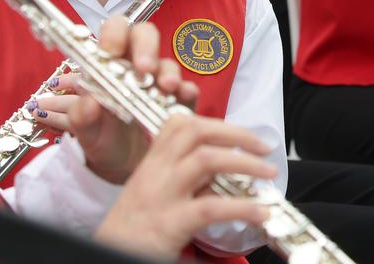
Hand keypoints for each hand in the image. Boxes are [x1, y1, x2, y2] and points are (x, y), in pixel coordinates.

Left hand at [32, 19, 200, 185]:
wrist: (120, 168)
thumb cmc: (102, 141)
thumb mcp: (85, 133)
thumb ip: (80, 116)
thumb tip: (89, 99)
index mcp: (109, 65)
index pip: (114, 31)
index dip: (115, 34)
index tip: (112, 51)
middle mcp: (135, 68)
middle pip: (145, 36)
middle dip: (147, 47)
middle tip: (144, 69)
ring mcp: (159, 83)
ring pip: (168, 63)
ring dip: (167, 73)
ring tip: (165, 89)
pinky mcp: (178, 102)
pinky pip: (188, 90)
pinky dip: (187, 91)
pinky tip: (183, 97)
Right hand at [94, 114, 276, 259]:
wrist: (104, 256)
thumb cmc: (134, 228)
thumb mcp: (156, 192)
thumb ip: (187, 178)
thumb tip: (228, 172)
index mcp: (152, 162)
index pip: (180, 123)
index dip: (214, 122)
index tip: (238, 133)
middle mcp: (155, 172)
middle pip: (195, 131)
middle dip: (236, 133)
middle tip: (263, 146)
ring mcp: (162, 196)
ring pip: (207, 160)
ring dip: (245, 163)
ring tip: (268, 173)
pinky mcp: (170, 223)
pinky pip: (211, 206)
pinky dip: (243, 207)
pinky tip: (260, 212)